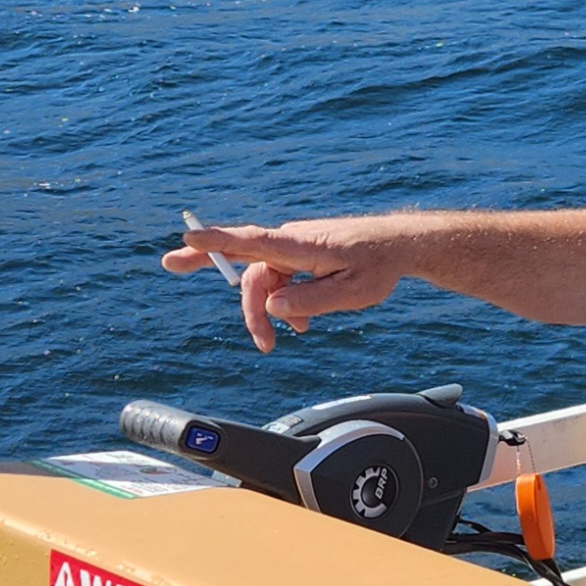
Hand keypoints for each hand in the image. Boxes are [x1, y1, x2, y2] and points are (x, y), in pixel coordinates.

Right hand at [161, 218, 405, 348]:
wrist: (398, 245)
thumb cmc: (378, 265)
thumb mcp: (353, 292)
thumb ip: (312, 300)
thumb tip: (273, 307)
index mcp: (301, 245)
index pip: (252, 242)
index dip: (216, 242)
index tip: (187, 240)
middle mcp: (290, 242)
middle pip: (251, 273)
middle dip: (250, 310)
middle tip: (263, 345)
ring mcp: (292, 247)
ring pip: (264, 282)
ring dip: (270, 311)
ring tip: (294, 337)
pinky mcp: (298, 255)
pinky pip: (278, 280)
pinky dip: (284, 302)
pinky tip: (301, 323)